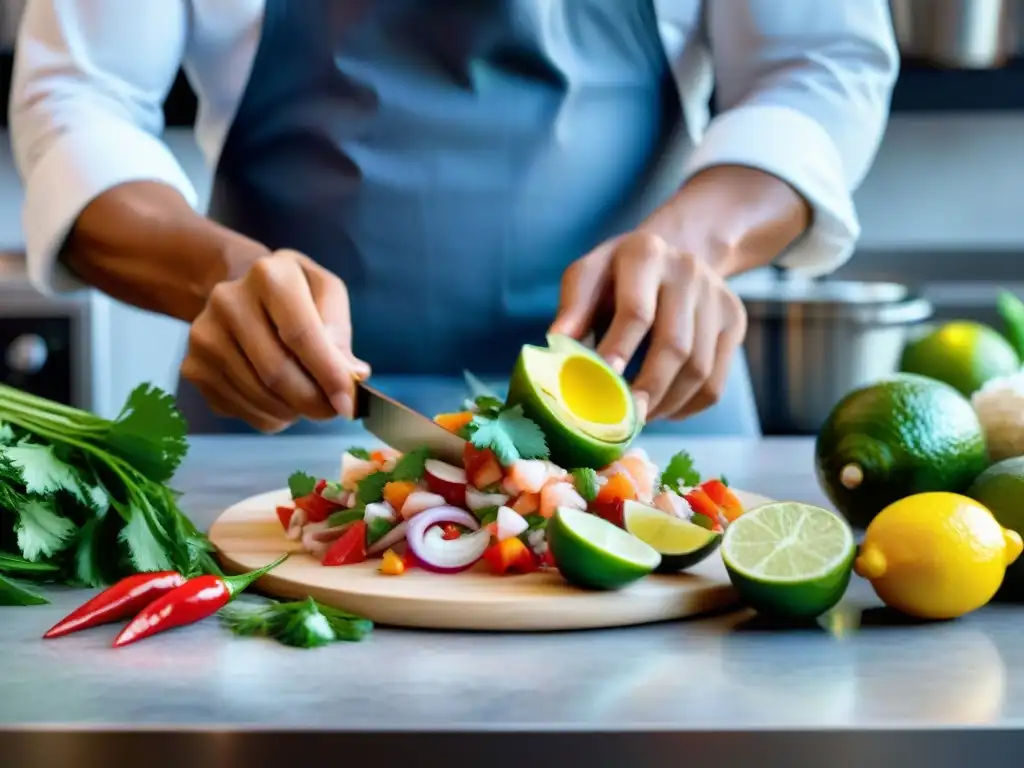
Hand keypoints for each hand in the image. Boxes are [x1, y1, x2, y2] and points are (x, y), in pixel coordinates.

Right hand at [181, 249, 369, 431]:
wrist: (240, 290)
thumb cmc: (295, 294)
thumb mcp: (326, 293)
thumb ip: (340, 332)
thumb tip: (352, 375)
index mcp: (268, 275)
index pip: (300, 335)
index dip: (328, 374)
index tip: (348, 403)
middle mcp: (228, 302)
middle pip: (277, 372)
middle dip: (313, 401)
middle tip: (333, 410)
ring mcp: (204, 337)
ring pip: (260, 397)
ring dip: (294, 411)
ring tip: (308, 400)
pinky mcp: (193, 368)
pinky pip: (242, 410)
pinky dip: (271, 416)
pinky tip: (281, 400)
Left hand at [550, 231, 746, 421]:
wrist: (674, 253)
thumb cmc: (617, 276)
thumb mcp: (588, 277)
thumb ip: (573, 308)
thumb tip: (555, 345)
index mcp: (645, 254)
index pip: (636, 311)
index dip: (619, 350)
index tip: (599, 385)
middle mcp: (688, 271)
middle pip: (675, 345)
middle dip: (647, 389)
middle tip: (624, 420)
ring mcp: (718, 297)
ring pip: (699, 369)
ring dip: (667, 404)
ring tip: (639, 418)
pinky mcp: (735, 321)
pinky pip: (716, 381)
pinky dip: (688, 407)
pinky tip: (664, 411)